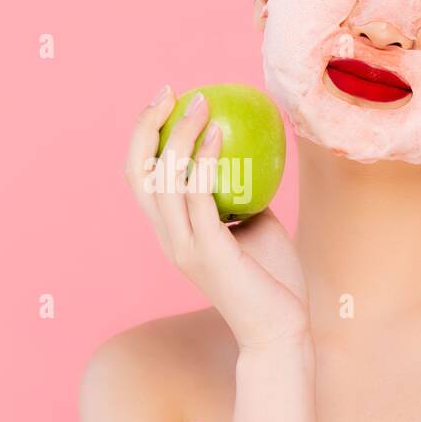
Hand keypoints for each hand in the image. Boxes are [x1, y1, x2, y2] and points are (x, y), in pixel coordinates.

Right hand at [125, 85, 309, 350]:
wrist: (281, 330)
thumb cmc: (273, 279)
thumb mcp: (256, 225)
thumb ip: (242, 193)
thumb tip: (251, 152)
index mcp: (172, 232)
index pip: (142, 178)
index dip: (145, 137)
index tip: (166, 101)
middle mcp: (168, 237)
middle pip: (138, 173)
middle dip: (146, 127)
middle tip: (168, 91)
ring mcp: (184, 246)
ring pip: (164, 180)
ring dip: (180, 134)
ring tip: (201, 102)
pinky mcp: (208, 252)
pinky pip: (199, 196)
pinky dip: (206, 159)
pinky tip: (223, 131)